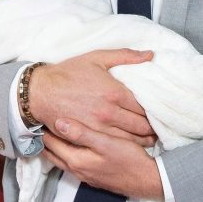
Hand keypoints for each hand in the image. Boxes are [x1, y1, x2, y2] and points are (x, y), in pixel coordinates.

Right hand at [27, 49, 156, 144]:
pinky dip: (127, 146)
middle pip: (141, 126)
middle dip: (153, 128)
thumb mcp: (97, 58)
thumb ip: (126, 56)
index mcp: (115, 92)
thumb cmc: (68, 73)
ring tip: (151, 139)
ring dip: (144, 140)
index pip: (145, 107)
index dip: (156, 111)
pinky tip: (132, 145)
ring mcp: (100, 127)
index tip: (161, 112)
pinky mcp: (90, 137)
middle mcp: (110, 112)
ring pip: (131, 139)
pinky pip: (114, 145)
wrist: (41, 92)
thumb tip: (151, 55)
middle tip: (159, 128)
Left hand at [42, 119, 162, 199]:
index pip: (51, 143)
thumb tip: (58, 122)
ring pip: (61, 157)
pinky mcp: (92, 175)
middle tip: (38, 119)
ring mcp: (84, 174)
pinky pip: (71, 161)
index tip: (36, 114)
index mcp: (76, 160)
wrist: (148, 181)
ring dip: (54, 145)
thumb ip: (82, 133)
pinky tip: (70, 142)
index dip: (42, 128)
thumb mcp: (106, 143)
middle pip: (52, 152)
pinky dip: (65, 150)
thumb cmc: (128, 159)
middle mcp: (76, 169)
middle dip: (44, 138)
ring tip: (49, 129)